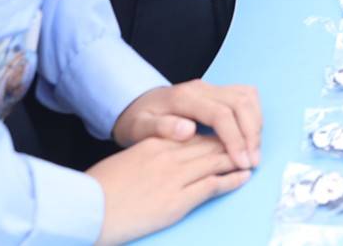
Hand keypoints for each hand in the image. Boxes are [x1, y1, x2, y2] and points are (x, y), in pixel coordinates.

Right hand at [90, 135, 249, 245]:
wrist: (88, 209)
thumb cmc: (102, 188)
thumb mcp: (129, 159)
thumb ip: (152, 152)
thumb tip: (167, 154)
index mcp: (156, 142)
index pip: (196, 133)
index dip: (217, 134)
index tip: (230, 135)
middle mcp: (169, 155)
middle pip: (211, 143)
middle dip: (234, 143)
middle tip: (252, 145)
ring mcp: (174, 177)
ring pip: (216, 160)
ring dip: (238, 159)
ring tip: (254, 158)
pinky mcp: (177, 200)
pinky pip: (211, 185)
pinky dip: (231, 180)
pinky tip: (243, 177)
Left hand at [112, 81, 261, 169]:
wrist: (137, 105)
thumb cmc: (138, 121)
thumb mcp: (139, 129)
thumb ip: (161, 128)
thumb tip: (189, 130)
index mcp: (184, 97)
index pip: (221, 114)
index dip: (235, 138)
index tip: (242, 162)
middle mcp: (202, 88)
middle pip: (241, 102)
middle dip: (251, 133)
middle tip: (252, 161)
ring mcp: (212, 87)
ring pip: (247, 97)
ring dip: (256, 124)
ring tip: (253, 152)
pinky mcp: (219, 91)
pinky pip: (246, 96)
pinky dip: (254, 115)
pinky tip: (250, 136)